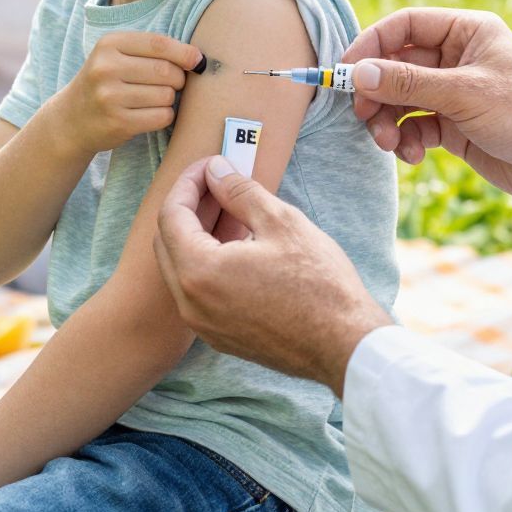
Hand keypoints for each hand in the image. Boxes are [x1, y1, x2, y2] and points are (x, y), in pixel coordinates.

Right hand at [56, 32, 203, 158]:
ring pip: (166, 95)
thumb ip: (152, 51)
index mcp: (109, 44)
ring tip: (153, 100)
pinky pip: (162, 116)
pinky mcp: (118, 123)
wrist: (71, 119)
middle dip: (178, 79)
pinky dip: (164, 116)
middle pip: (166, 71)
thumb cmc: (105, 83)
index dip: (184, 53)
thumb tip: (198, 58)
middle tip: (171, 84)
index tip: (197, 61)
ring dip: (169, 99)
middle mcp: (106, 68)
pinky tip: (150, 114)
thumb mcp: (116, 56)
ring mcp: (110, 97)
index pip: (159, 44)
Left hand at [155, 157, 392, 396]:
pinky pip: (199, 292)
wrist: (344, 346)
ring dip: (196, 235)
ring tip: (229, 209)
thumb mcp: (280, 222)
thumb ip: (239, 191)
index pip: (171, 216)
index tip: (210, 165)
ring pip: (182, 269)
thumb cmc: (319, 284)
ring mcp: (204, 325)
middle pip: (167, 242)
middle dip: (187, 207)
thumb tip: (216, 171)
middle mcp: (191, 304)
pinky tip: (237, 246)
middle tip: (216, 183)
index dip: (187, 183)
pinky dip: (208, 263)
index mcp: (199, 273)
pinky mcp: (221, 337)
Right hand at [340, 8, 511, 234]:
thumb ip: (408, 83)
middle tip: (362, 114)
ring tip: (388, 143)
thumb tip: (358, 73)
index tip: (346, 71)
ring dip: (388, 120)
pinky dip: (406, 141)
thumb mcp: (464, 94)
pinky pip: (415, 126)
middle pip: (396, 65)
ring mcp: (454, 94)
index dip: (372, 44)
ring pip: (401, 99)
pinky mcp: (454, 126)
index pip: (405, 25)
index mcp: (467, 32)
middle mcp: (458, 58)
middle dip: (377, 91)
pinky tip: (413, 156)